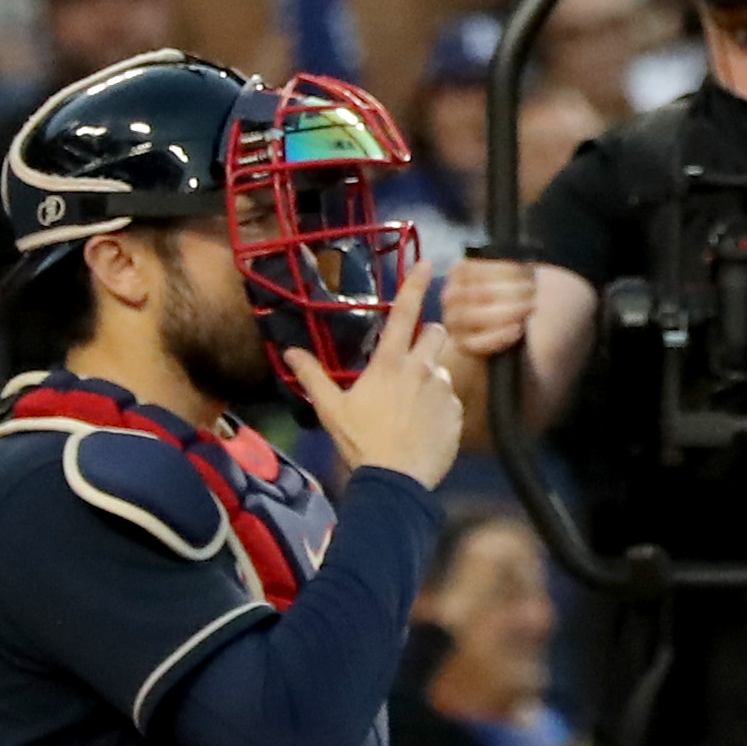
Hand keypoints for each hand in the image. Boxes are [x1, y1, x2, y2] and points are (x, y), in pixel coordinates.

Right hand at [282, 263, 462, 487]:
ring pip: (443, 369)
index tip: (428, 263)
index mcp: (390, 363)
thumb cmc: (361, 442)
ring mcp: (444, 391)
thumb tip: (289, 351)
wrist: (395, 482)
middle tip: (412, 359)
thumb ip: (312, 377)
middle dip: (429, 336)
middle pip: (437, 332)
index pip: (406, 312)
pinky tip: (423, 427)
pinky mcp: (458, 414)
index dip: (416, 284)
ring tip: (412, 407)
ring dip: (431, 378)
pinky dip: (439, 408)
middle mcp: (423, 369)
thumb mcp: (331, 410)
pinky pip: (451, 401)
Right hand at [440, 255, 538, 359]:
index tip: (529, 273)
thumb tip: (525, 264)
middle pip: (482, 292)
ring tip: (530, 307)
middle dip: (513, 291)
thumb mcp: (498, 276)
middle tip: (533, 291)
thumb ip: (506, 268)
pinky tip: (518, 329)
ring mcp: (454, 321)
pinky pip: (481, 342)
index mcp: (458, 272)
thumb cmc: (497, 296)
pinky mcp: (463, 344)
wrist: (485, 329)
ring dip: (510, 311)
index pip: (480, 268)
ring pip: (479, 316)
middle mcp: (451, 295)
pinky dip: (501, 335)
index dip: (508, 270)